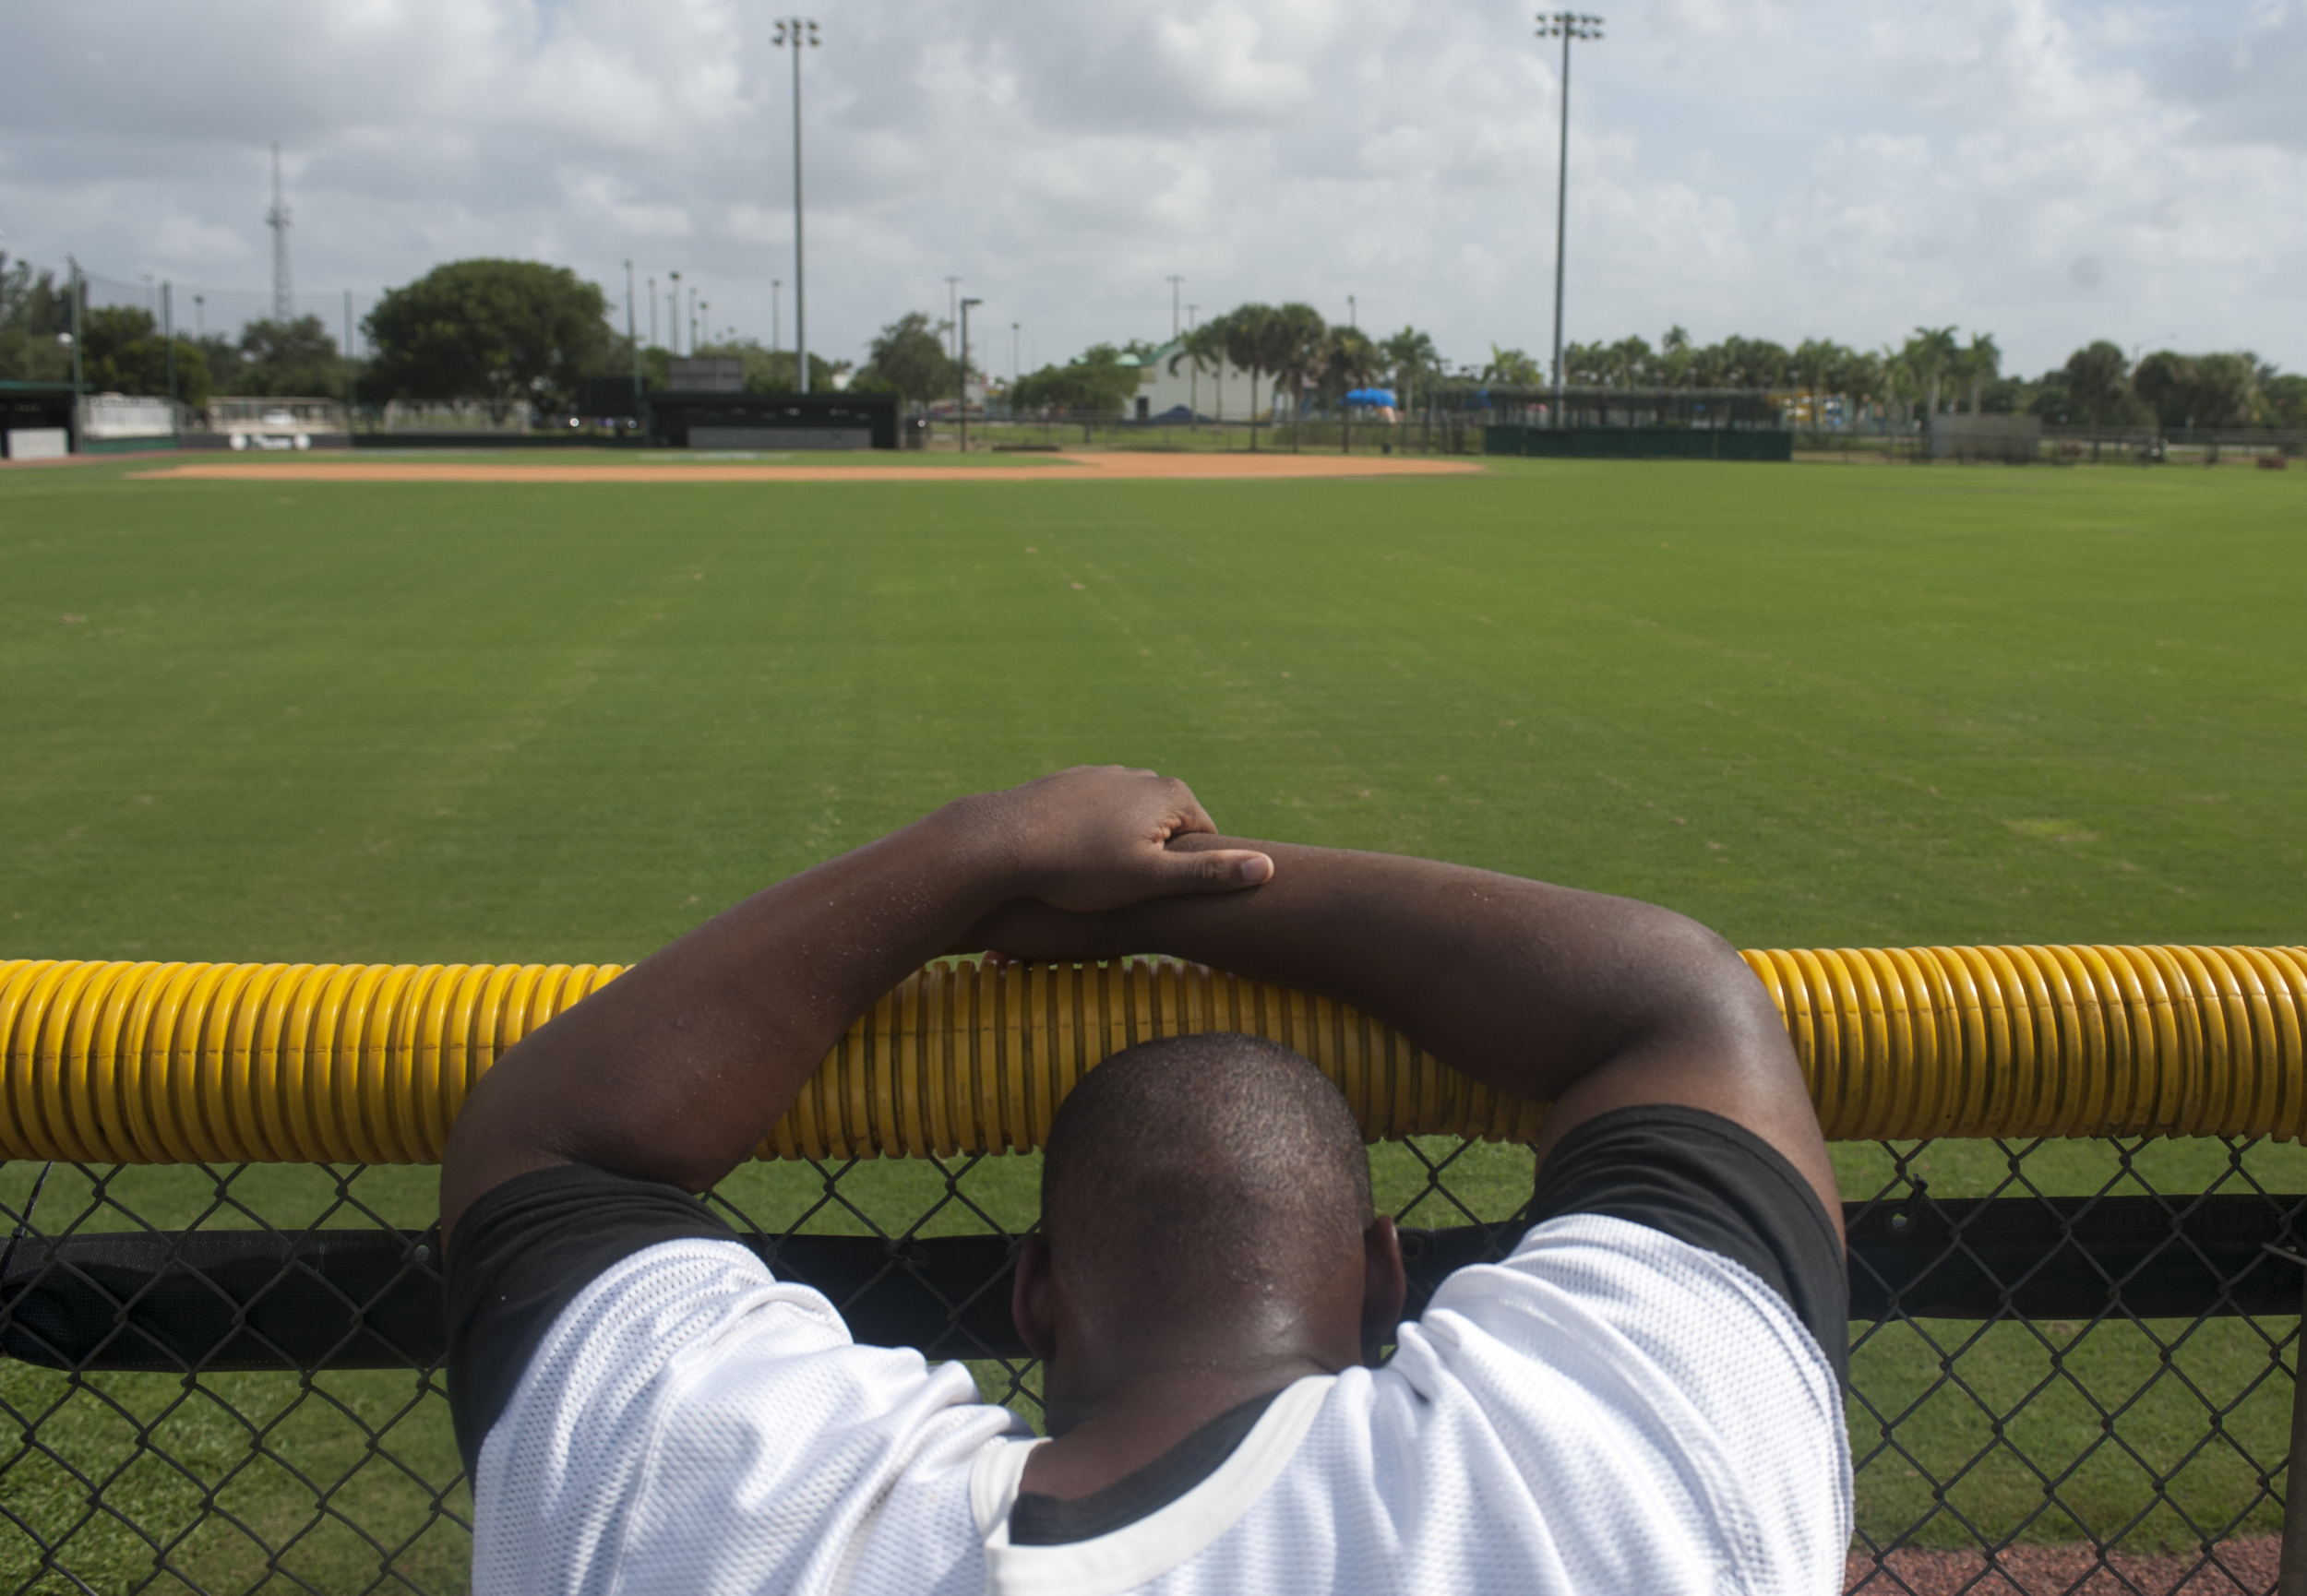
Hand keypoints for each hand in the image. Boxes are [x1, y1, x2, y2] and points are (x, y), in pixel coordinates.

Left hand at [976, 766, 1273, 912]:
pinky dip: (1091, 838)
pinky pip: (1096, 816)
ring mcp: (1103, 775)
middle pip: (1168, 829)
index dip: (1189, 876)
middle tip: (1126, 895)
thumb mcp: (1150, 879)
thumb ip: (1208, 874)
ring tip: (1095, 881)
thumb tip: (1266, 869)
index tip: (1161, 900)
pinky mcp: (1070, 783)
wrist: (1002, 840)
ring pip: (1131, 823)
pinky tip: (1071, 863)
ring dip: (1123, 850)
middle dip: (1156, 862)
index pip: (1206, 839)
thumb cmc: (1078, 866)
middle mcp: (1141, 776)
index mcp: (1170, 795)